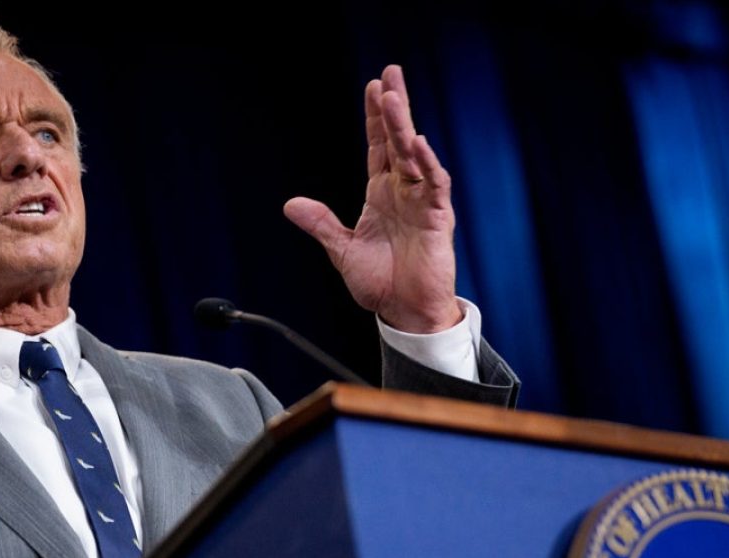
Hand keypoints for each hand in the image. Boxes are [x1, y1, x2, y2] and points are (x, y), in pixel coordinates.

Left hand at [284, 64, 460, 333]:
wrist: (404, 312)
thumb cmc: (380, 283)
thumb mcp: (342, 250)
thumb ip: (321, 224)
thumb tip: (291, 204)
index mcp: (381, 195)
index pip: (379, 148)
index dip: (376, 119)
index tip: (373, 87)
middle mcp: (404, 192)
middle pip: (399, 141)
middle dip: (394, 108)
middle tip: (389, 74)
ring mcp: (422, 203)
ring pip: (415, 157)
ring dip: (404, 127)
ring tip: (393, 99)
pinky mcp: (437, 219)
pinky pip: (434, 186)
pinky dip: (427, 165)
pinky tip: (417, 144)